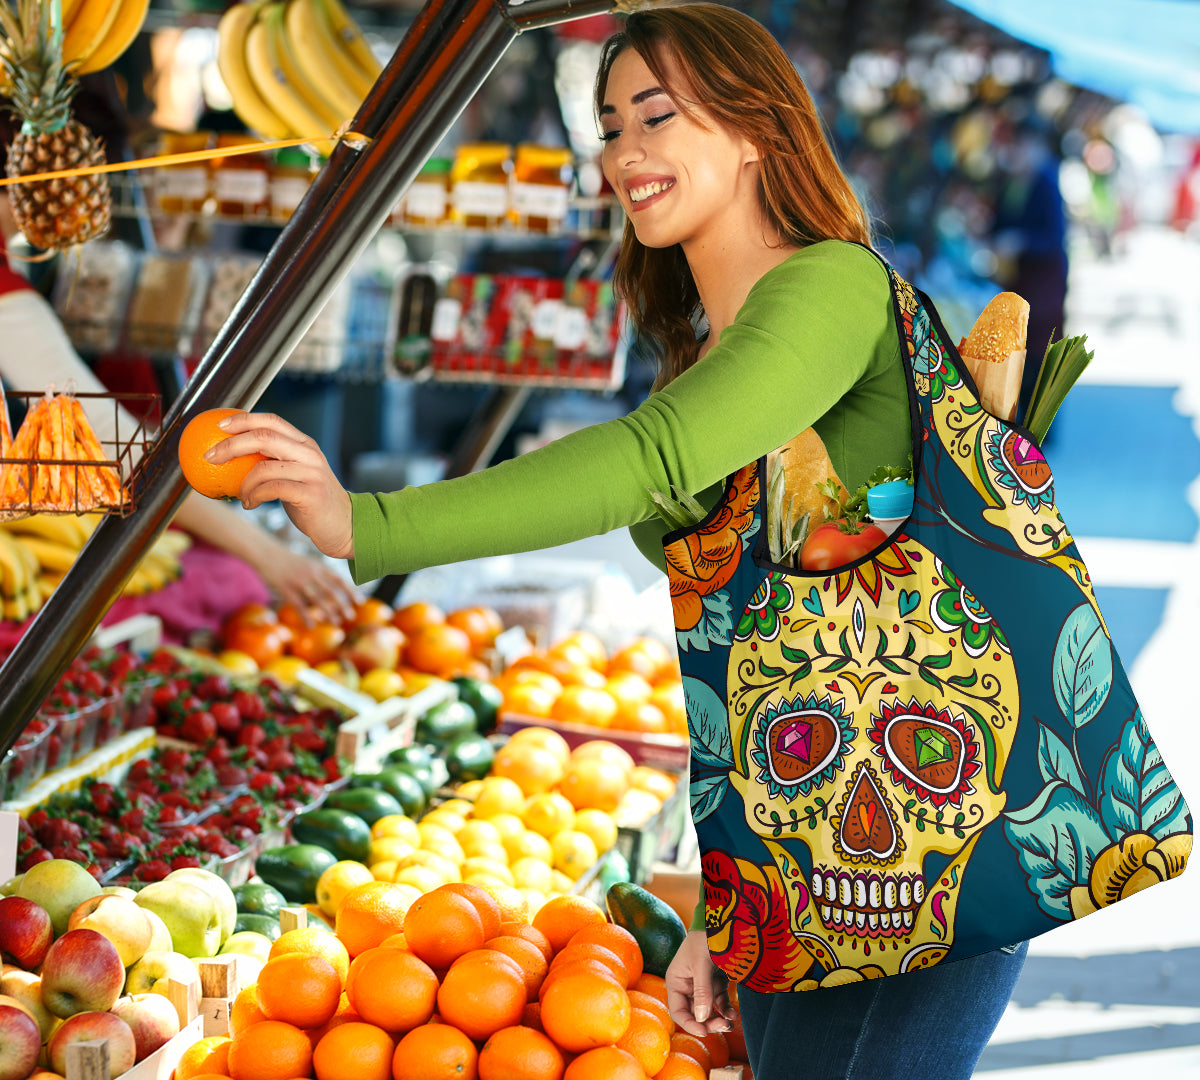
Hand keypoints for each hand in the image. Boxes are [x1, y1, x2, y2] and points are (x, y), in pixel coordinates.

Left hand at [206, 411, 353, 559]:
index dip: (243, 419)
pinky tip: (250, 504)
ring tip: (240, 495)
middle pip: (264, 437)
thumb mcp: (295, 474)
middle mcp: (309, 454)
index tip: (219, 426)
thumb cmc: (311, 501)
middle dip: (231, 445)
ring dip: (243, 483)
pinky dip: (254, 497)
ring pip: (263, 467)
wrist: (344, 525)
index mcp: (304, 444)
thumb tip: (233, 455)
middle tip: (210, 456)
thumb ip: (274, 461)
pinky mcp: (310, 493)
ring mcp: (312, 473)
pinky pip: (271, 489)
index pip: (272, 421)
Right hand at [251, 541, 358, 626]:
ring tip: (336, 622)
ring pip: (316, 599)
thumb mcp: (309, 563)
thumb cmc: (290, 562)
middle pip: (330, 591)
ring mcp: (298, 581)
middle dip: (342, 605)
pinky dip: (305, 616)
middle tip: (350, 616)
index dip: (350, 591)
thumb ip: (322, 574)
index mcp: (319, 566)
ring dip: (328, 612)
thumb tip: (336, 589)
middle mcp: (311, 573)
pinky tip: (311, 626)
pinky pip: (298, 604)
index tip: (360, 602)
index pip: (339, 580)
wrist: (267, 553)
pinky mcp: (285, 588)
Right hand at [665, 930, 734, 1036]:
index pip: (678, 1011)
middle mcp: (687, 986)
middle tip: (723, 1027)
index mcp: (676, 981)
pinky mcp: (716, 983)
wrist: (722, 920)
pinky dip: (725, 1010)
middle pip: (694, 1014)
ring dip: (718, 1019)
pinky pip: (719, 1003)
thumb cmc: (705, 938)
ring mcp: (702, 986)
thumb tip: (701, 1018)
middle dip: (707, 1022)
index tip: (704, 1031)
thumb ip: (702, 991)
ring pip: (708, 1011)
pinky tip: (733, 1015)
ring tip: (730, 1024)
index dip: (689, 1024)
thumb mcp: (702, 963)